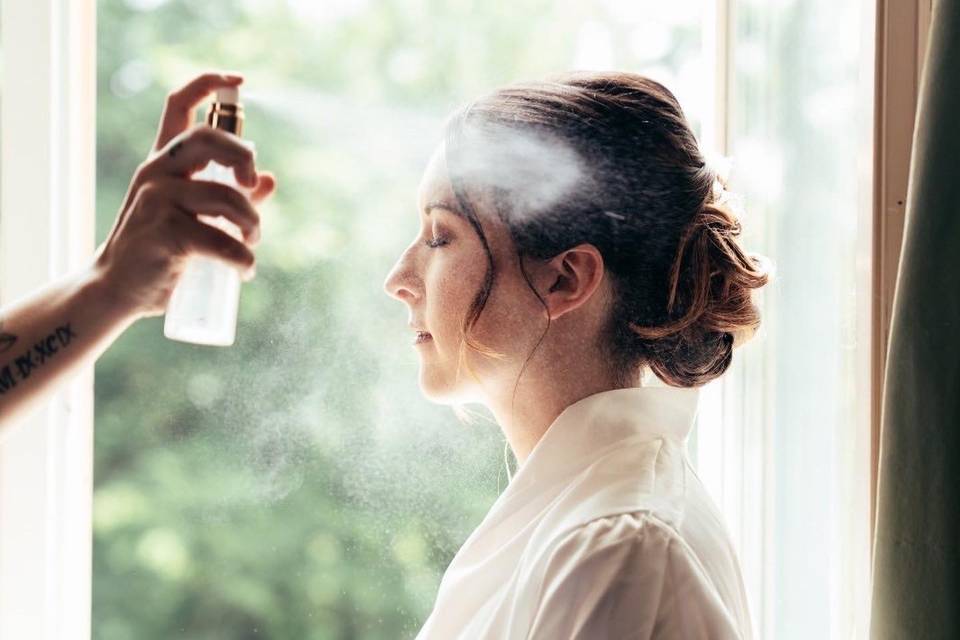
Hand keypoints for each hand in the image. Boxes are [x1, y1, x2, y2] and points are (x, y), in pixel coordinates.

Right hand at [93, 71, 277, 318]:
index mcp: (163, 162)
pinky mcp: (165, 233)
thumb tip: (269, 179)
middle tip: (252, 186)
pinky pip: (221, 241)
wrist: (117, 289)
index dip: (208, 84)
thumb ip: (230, 195)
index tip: (239, 80)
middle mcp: (156, 172)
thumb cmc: (159, 251)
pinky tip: (244, 271)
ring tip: (251, 244)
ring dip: (251, 224)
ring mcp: (157, 200)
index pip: (177, 105)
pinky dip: (242, 259)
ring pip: (226, 197)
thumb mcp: (192, 216)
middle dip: (243, 156)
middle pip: (208, 137)